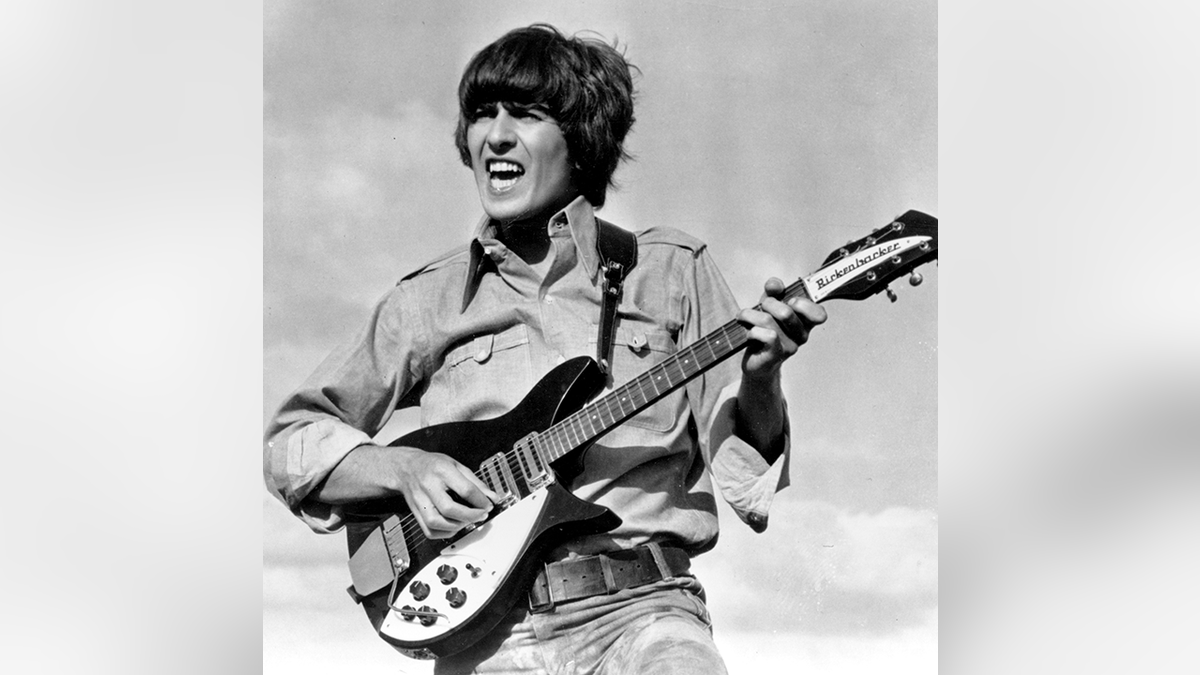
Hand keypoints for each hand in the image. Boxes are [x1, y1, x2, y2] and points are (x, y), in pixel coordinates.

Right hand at [317, 444, 498, 538]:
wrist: (406, 468)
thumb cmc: (432, 465)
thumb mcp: (457, 465)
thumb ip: (476, 482)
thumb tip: (492, 497)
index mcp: (441, 470)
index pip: (464, 489)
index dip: (481, 500)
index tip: (489, 504)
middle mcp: (428, 486)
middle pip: (449, 508)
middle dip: (470, 516)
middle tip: (482, 515)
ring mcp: (419, 501)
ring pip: (437, 522)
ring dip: (458, 526)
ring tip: (469, 521)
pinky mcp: (415, 513)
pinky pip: (429, 531)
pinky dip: (445, 533)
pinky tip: (454, 526)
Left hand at [738, 277, 826, 380]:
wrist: (754, 360)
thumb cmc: (764, 330)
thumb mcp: (768, 306)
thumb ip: (773, 292)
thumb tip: (775, 284)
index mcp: (806, 322)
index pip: (820, 314)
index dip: (804, 304)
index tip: (790, 301)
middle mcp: (802, 336)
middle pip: (787, 312)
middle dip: (768, 303)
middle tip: (761, 308)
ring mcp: (790, 347)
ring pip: (769, 321)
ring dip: (751, 315)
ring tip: (745, 318)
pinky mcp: (775, 356)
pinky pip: (764, 335)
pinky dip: (752, 330)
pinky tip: (749, 334)